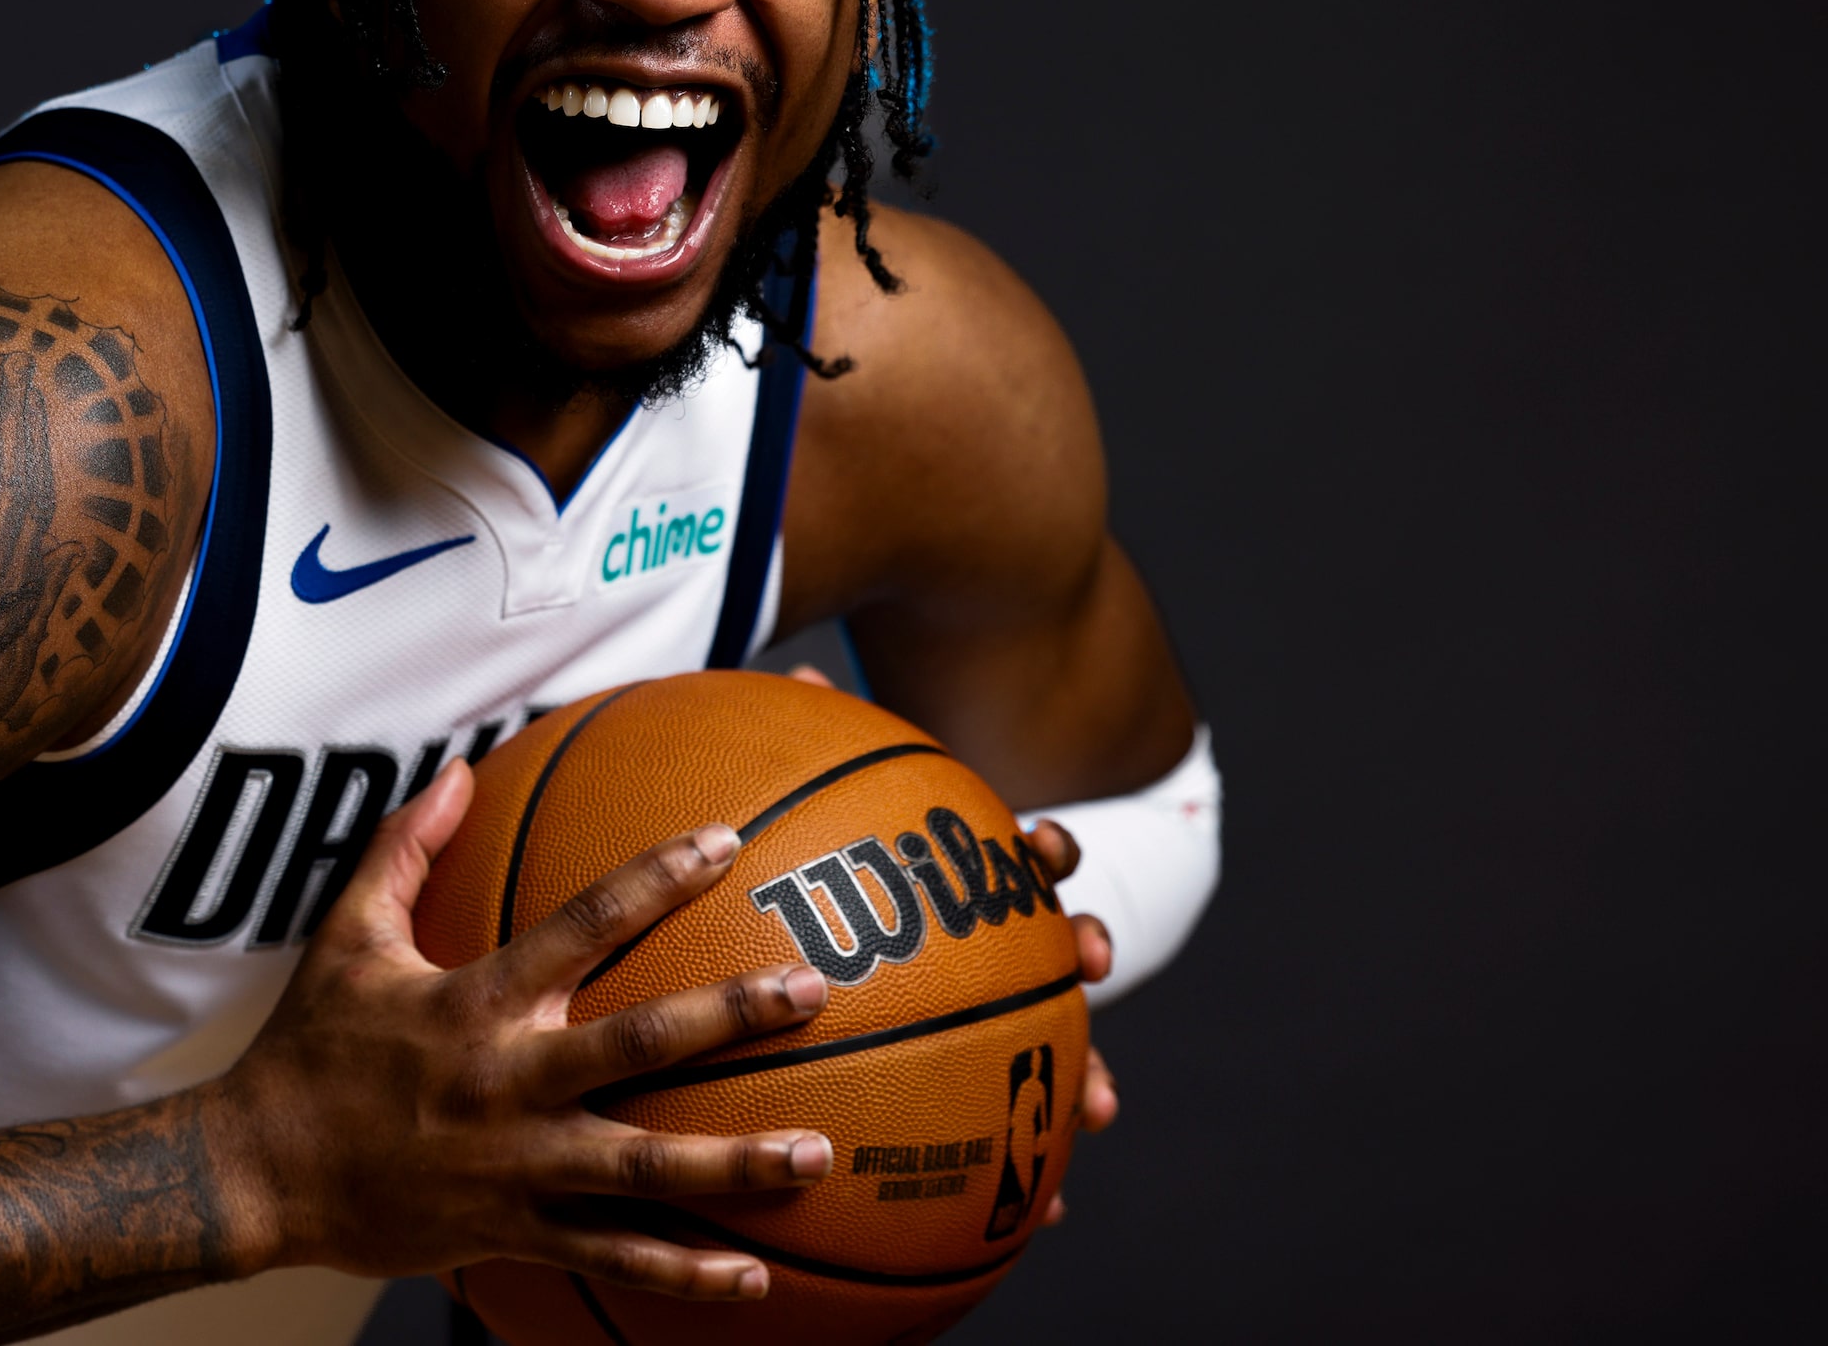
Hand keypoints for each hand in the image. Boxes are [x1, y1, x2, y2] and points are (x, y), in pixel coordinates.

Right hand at [212, 760, 833, 1300]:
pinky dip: (684, 1274)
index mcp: (475, 1001)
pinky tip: (755, 1276)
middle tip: (813, 990)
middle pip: (638, 1045)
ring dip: (736, 1163)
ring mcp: (515, 1165)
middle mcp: (505, 1081)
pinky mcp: (513, 1232)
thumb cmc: (308, 1048)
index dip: (655, 879)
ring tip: (820, 1152)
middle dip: (730, 1015)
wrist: (258, 1174)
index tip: (725, 844)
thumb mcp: (348, 937)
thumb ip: (405, 849)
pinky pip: (611, 1257)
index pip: (582, 924)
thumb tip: (460, 770)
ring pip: (643, 1167)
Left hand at [784, 662, 1121, 1223]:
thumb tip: (805, 677)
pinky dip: (1019, 1175)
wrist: (797, 945)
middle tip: (1088, 958)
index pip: (1009, 856)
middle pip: (1045, 941)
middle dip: (1075, 949)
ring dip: (1079, 1074)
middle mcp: (977, 946)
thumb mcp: (794, 818)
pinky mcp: (957, 1090)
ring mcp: (976, 1017)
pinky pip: (994, 1138)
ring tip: (1098, 1108)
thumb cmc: (802, 880)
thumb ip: (803, 747)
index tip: (1044, 848)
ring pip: (1044, 1045)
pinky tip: (1043, 1216)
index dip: (1037, 848)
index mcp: (948, 887)